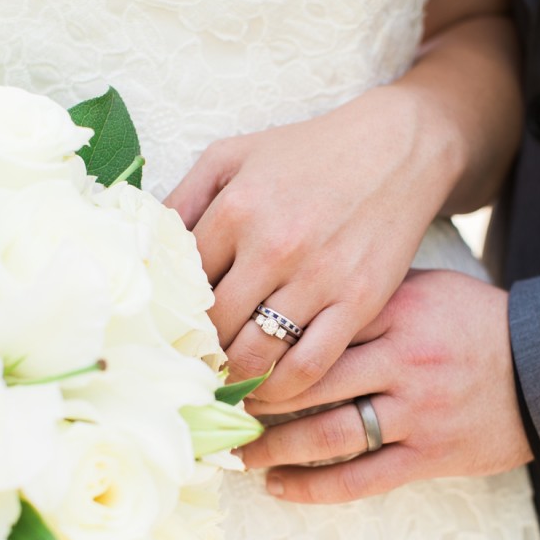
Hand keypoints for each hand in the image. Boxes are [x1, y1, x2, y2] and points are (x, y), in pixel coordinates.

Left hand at [165, 86, 463, 399]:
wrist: (396, 150)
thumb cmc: (306, 153)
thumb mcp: (232, 155)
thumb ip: (183, 199)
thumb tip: (143, 250)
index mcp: (237, 208)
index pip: (185, 285)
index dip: (171, 317)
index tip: (167, 336)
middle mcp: (275, 246)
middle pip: (216, 326)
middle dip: (200, 354)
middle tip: (192, 368)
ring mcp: (319, 277)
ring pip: (257, 354)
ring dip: (235, 378)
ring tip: (225, 384)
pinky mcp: (358, 301)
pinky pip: (310, 365)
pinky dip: (283, 389)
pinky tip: (269, 390)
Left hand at [238, 269, 531, 503]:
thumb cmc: (479, 322)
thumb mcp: (428, 287)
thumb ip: (369, 292)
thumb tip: (294, 293)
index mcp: (398, 310)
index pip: (313, 325)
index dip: (261, 342)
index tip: (224, 353)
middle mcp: (404, 359)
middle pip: (310, 380)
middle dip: (255, 397)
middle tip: (215, 406)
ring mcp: (418, 411)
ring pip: (327, 433)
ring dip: (273, 447)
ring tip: (237, 452)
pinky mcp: (431, 455)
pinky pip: (361, 478)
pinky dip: (313, 487)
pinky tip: (278, 487)